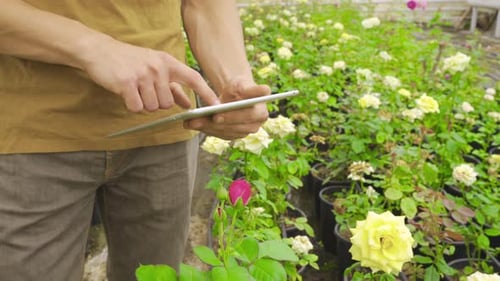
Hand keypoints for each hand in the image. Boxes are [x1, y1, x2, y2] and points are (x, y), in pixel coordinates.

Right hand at [81, 37, 219, 111]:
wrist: (100, 51)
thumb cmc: (130, 62)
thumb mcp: (155, 69)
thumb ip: (173, 87)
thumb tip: (189, 104)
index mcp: (168, 62)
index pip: (193, 78)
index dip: (206, 93)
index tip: (216, 105)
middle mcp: (158, 67)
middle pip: (167, 103)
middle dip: (156, 103)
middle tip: (144, 91)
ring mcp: (143, 74)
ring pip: (153, 107)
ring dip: (143, 104)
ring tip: (135, 90)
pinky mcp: (127, 83)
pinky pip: (137, 108)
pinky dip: (131, 106)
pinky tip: (126, 94)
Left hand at [184, 78, 270, 139]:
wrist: (235, 93)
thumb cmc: (240, 87)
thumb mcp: (244, 84)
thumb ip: (254, 88)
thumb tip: (266, 90)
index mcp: (261, 113)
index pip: (247, 117)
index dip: (231, 117)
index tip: (216, 116)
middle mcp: (255, 126)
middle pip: (233, 127)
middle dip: (213, 124)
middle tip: (195, 120)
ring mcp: (244, 132)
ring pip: (224, 132)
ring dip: (206, 128)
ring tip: (190, 122)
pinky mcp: (234, 136)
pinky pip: (219, 135)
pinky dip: (206, 130)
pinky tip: (194, 124)